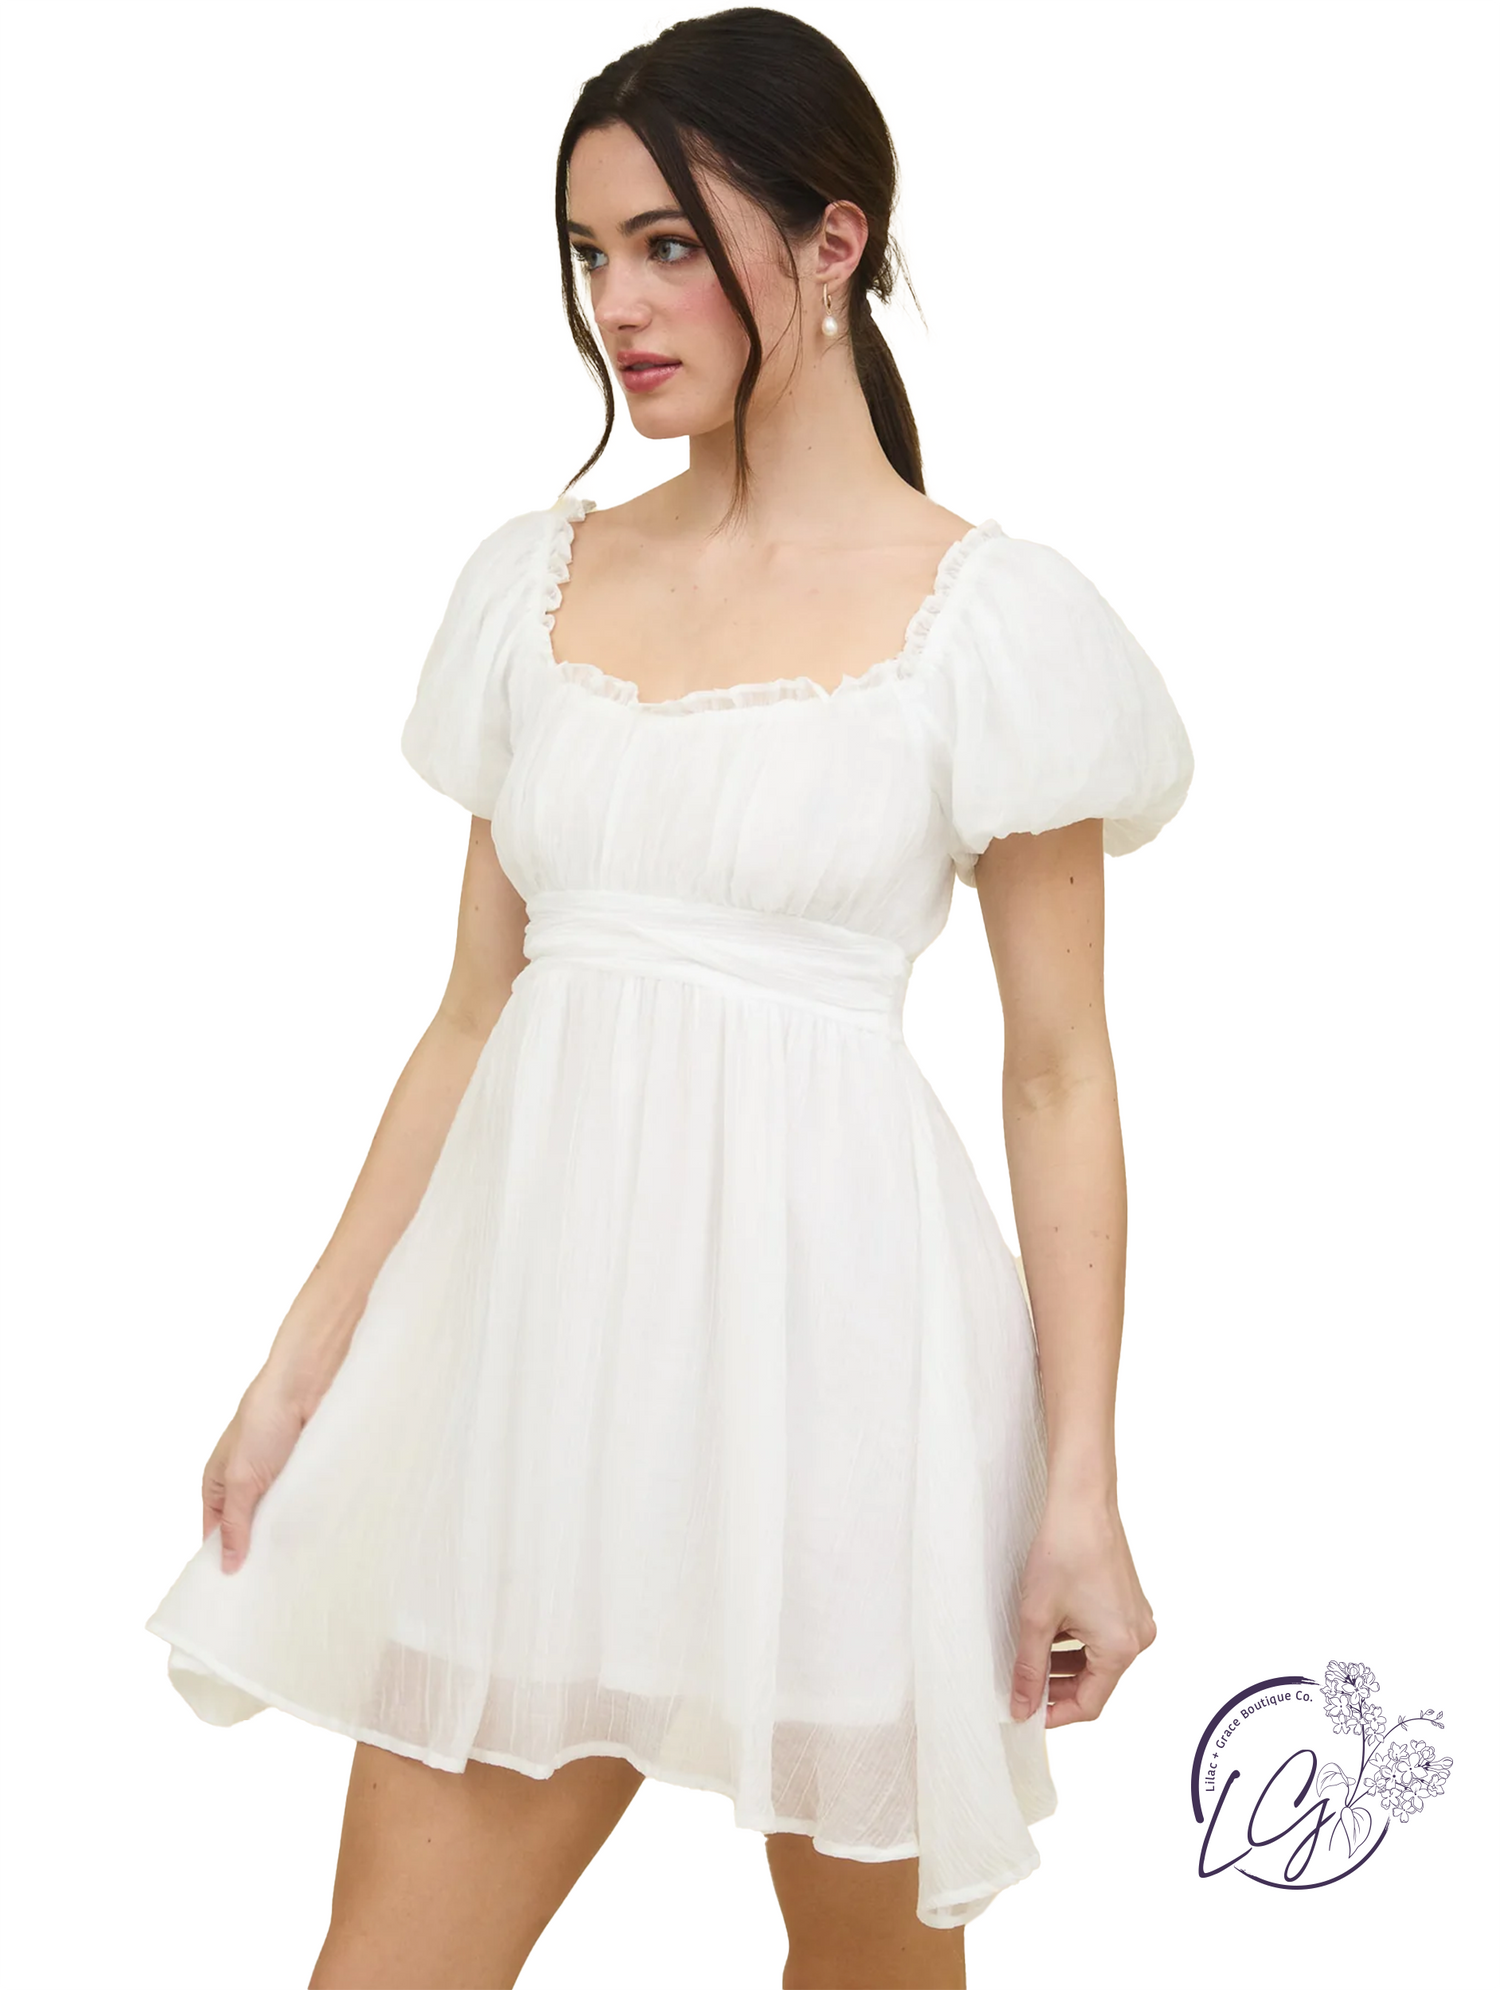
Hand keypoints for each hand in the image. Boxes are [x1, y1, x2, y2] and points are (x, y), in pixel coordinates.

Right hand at [201, 1374, 310, 1574]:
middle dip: (257, 1554)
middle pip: (248, 1531)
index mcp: (218, 1485)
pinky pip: (302, 1506)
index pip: (214, 1534)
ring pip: (277, 1521)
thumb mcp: (240, 1479)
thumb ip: (234, 1523)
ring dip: (285, 1538)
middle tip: (269, 1592)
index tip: (234, 1596)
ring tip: (294, 1574)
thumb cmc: (263, 1420)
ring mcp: (276, 1480)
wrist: (307, 1383)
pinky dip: (306, 1521)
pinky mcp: (303, 1474)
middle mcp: (246, 1484)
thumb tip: (226, 1566)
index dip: (221, 1560)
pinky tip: (316, 1543)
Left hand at [1009, 1495, 1156, 1727]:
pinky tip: (1049, 1631)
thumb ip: (1028, 1668)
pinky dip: (1076, 1641)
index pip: (1090, 1704)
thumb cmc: (1063, 1552)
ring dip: (1065, 1663)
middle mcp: (1137, 1637)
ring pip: (1097, 1659)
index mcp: (1121, 1648)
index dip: (1055, 1713)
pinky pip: (1102, 1636)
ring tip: (1030, 1656)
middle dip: (1058, 1687)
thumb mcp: (1036, 1617)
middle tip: (1022, 1685)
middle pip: (1095, 1683)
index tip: (1027, 1712)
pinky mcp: (1129, 1602)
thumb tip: (1022, 1706)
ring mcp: (1136, 1618)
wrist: (1082, 1502)